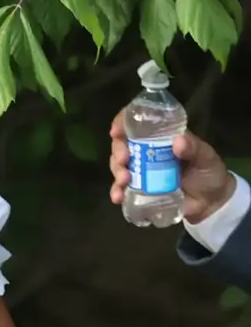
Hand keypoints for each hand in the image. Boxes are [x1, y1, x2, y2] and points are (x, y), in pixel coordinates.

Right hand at [109, 111, 235, 223]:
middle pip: (123, 145)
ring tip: (124, 180)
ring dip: (116, 172)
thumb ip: (194, 148)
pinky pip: (122, 190)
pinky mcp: (140, 191)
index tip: (117, 131)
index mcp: (162, 138)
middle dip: (118, 151)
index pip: (138, 125)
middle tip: (124, 160)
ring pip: (119, 166)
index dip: (123, 123)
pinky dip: (117, 192)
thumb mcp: (206, 157)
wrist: (210, 203)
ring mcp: (142, 173)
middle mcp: (147, 152)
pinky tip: (118, 197)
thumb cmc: (209, 173)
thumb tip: (177, 141)